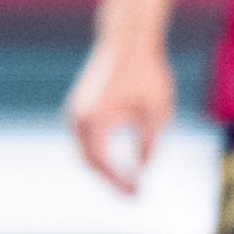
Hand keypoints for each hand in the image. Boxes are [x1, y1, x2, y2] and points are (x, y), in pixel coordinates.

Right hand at [66, 27, 178, 192]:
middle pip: (88, 161)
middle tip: (135, 194)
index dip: (118, 181)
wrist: (127, 40)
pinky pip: (85, 140)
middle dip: (111, 180)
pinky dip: (100, 155)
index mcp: (95, 118)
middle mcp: (78, 116)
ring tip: (129, 183)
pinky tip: (119, 165)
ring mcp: (74, 111)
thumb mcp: (158, 110)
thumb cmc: (147, 72)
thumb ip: (150, 141)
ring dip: (105, 169)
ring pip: (85, 152)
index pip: (100, 162)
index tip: (138, 192)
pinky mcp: (78, 107)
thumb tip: (143, 168)